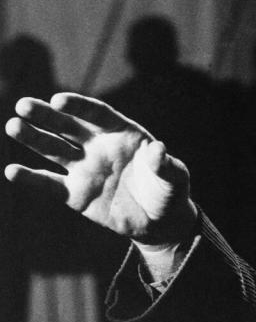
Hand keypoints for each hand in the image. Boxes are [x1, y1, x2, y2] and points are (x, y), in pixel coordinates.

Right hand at [4, 93, 196, 245]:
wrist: (159, 221)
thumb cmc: (168, 191)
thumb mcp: (174, 177)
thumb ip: (164, 164)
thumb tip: (158, 150)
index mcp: (123, 134)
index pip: (97, 114)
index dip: (79, 106)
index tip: (58, 101)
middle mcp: (99, 146)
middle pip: (69, 126)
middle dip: (47, 116)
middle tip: (23, 105)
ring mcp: (85, 169)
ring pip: (54, 149)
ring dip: (34, 138)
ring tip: (13, 126)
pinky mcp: (75, 194)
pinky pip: (50, 184)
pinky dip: (32, 179)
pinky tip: (12, 171)